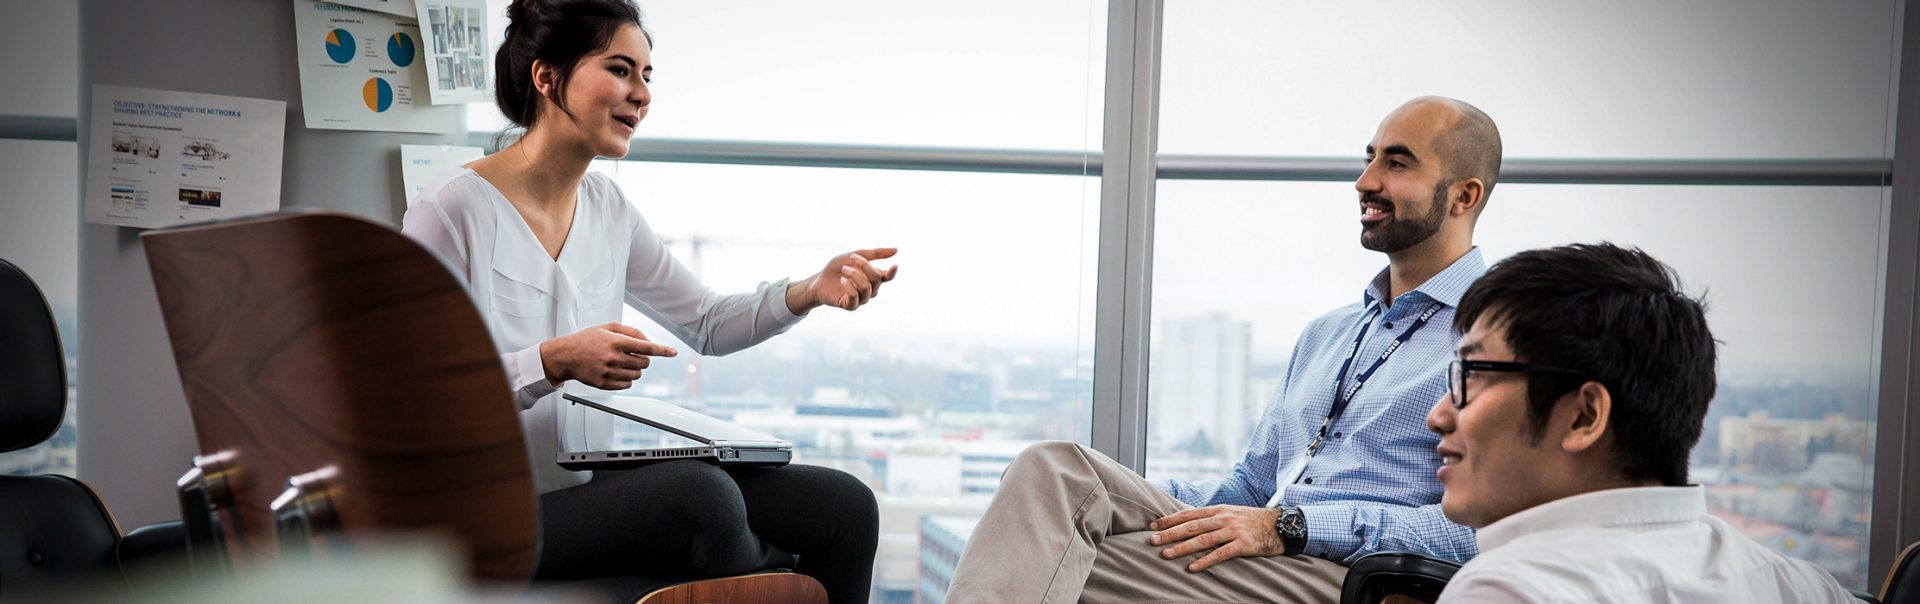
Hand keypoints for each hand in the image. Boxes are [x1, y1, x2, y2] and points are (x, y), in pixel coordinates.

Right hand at [539, 322, 676, 389]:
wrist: (566, 355)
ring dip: (635, 369)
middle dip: (643, 359)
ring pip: (637, 375)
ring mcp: (608, 372)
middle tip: (632, 355)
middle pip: (644, 363)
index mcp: (615, 341)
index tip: (673, 352)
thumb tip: (648, 341)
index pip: (645, 347)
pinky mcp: (603, 384)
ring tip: (621, 362)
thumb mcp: (608, 327)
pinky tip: (617, 371)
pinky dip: (627, 379)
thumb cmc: (588, 339)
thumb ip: (631, 332)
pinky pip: (626, 384)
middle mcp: (612, 357)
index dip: (662, 350)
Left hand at [790, 247, 899, 313]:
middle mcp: (870, 290)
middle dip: (864, 265)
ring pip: (867, 288)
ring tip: (844, 268)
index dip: (892, 273)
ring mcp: (862, 299)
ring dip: (855, 275)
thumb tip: (896, 250)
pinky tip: (842, 280)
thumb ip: (875, 254)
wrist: (819, 280)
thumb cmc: (838, 268)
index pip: (887, 277)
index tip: (894, 265)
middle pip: (876, 279)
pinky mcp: (851, 306)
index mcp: (873, 278)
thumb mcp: (855, 256)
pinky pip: (855, 297)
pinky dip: (849, 287)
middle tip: (851, 257)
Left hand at [1147, 505, 1285, 571]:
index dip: (1169, 519)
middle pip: (1191, 526)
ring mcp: (1233, 531)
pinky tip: (1192, 568)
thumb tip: (1189, 522)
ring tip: (1166, 554)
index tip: (1152, 525)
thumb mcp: (1231, 513)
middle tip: (1151, 540)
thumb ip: (1212, 517)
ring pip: (1202, 539)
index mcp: (1218, 510)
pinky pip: (1220, 554)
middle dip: (1169, 533)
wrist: (1281, 525)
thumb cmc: (1253, 521)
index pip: (1188, 514)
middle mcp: (1223, 518)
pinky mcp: (1243, 545)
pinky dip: (1205, 561)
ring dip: (1182, 547)